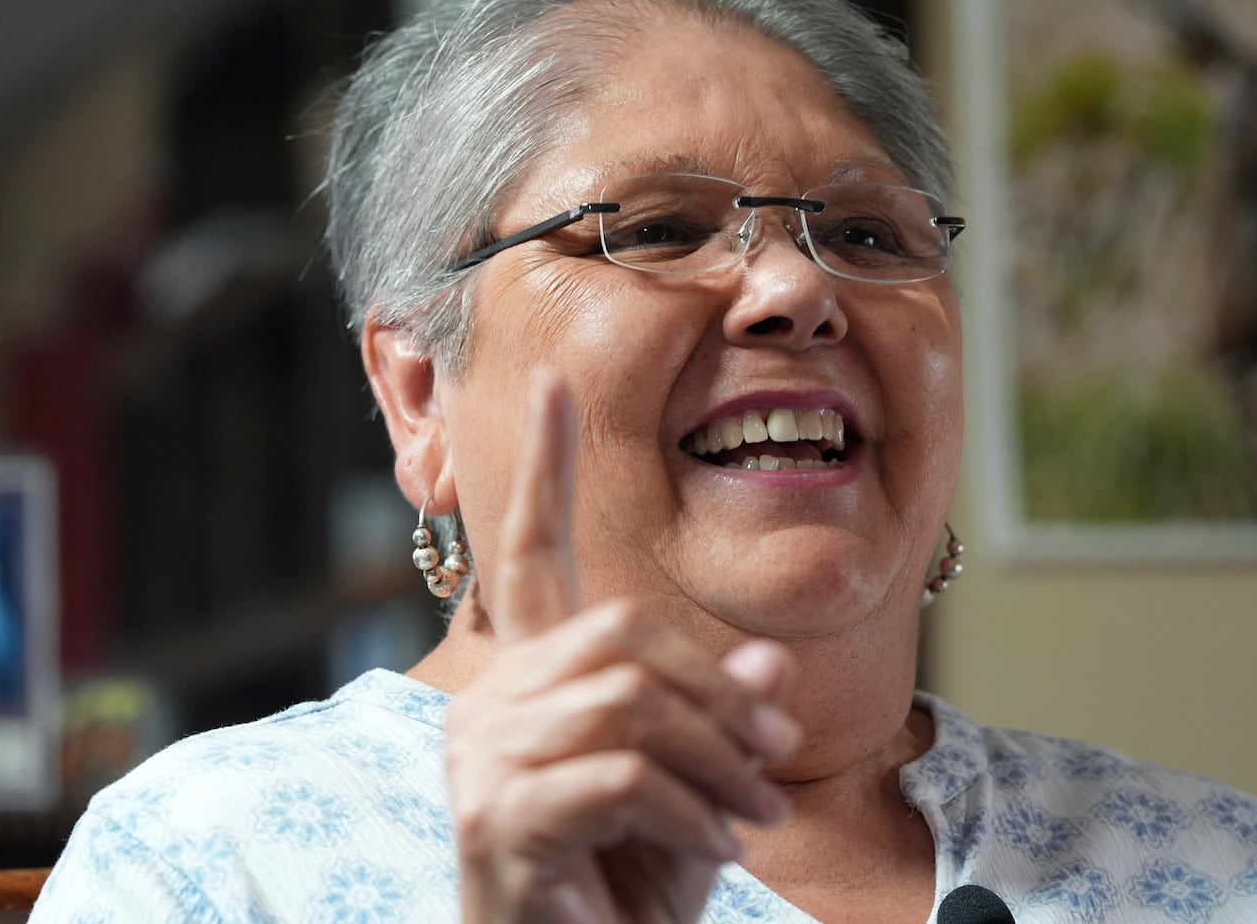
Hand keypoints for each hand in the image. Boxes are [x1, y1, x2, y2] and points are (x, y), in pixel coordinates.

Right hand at [445, 370, 800, 923]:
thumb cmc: (629, 889)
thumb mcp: (698, 792)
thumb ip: (722, 720)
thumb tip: (767, 664)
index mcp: (531, 680)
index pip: (528, 554)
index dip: (543, 469)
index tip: (554, 383)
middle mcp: (492, 704)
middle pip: (621, 635)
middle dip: (717, 691)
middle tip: (774, 754)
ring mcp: (482, 761)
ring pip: (627, 701)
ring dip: (715, 762)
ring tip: (752, 819)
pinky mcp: (495, 821)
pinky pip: (618, 776)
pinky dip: (689, 811)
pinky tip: (715, 848)